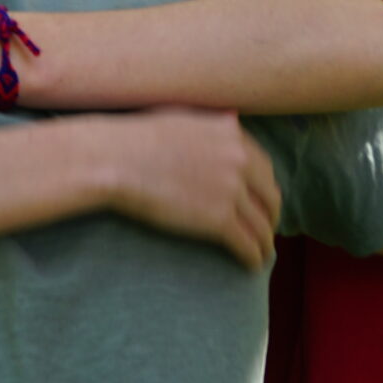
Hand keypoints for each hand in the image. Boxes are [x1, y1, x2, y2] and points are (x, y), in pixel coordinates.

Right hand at [93, 110, 282, 269]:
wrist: (113, 159)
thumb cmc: (135, 137)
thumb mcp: (180, 117)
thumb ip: (211, 122)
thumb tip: (233, 118)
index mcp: (232, 135)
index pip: (264, 168)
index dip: (264, 189)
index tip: (260, 201)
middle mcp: (239, 160)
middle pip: (269, 196)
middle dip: (269, 215)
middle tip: (264, 228)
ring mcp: (231, 190)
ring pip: (261, 224)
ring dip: (264, 241)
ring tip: (262, 253)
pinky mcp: (219, 219)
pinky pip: (247, 243)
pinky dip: (253, 257)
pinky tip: (250, 265)